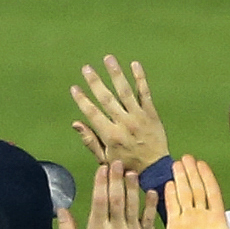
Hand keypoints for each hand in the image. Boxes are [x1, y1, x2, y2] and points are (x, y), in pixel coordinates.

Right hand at [59, 161, 154, 228]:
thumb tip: (60, 209)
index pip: (99, 202)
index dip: (101, 184)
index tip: (102, 169)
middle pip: (116, 200)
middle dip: (116, 180)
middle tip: (118, 162)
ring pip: (133, 206)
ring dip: (132, 188)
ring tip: (132, 172)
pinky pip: (148, 218)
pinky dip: (150, 204)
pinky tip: (150, 190)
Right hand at [68, 54, 167, 171]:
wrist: (155, 170)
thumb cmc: (126, 165)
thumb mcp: (105, 158)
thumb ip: (90, 140)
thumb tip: (76, 123)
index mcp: (111, 136)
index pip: (93, 113)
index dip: (82, 100)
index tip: (74, 88)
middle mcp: (124, 124)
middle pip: (107, 99)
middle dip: (95, 82)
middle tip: (86, 68)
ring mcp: (139, 117)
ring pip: (125, 91)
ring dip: (116, 74)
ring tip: (108, 59)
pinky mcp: (151, 114)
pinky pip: (145, 93)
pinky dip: (140, 78)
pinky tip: (134, 65)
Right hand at [158, 155, 229, 228]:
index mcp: (218, 220)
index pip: (212, 193)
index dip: (207, 177)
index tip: (202, 163)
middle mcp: (202, 218)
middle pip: (197, 189)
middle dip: (191, 173)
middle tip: (186, 157)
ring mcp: (188, 222)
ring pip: (184, 195)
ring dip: (180, 180)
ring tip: (176, 163)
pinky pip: (172, 209)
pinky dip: (170, 196)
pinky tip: (168, 183)